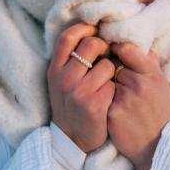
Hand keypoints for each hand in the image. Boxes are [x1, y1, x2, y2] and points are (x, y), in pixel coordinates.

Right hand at [47, 23, 115, 152]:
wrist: (73, 140)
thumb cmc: (72, 105)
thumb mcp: (62, 81)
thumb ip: (70, 60)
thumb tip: (92, 32)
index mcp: (54, 70)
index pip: (67, 37)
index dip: (84, 28)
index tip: (96, 30)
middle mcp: (63, 79)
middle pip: (91, 45)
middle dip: (104, 47)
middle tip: (107, 56)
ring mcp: (78, 92)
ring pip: (106, 64)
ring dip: (112, 71)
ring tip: (106, 82)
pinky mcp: (94, 105)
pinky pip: (113, 84)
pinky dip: (115, 88)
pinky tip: (109, 98)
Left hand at [107, 42, 169, 169]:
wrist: (153, 144)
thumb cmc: (156, 110)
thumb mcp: (160, 83)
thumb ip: (149, 61)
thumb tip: (137, 41)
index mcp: (152, 73)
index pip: (127, 48)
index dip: (116, 49)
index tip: (113, 53)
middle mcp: (140, 84)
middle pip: (112, 63)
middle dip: (109, 69)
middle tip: (113, 77)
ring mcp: (125, 98)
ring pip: (104, 79)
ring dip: (104, 83)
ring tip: (112, 93)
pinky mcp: (113, 112)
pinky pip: (100, 95)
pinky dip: (101, 98)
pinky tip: (108, 105)